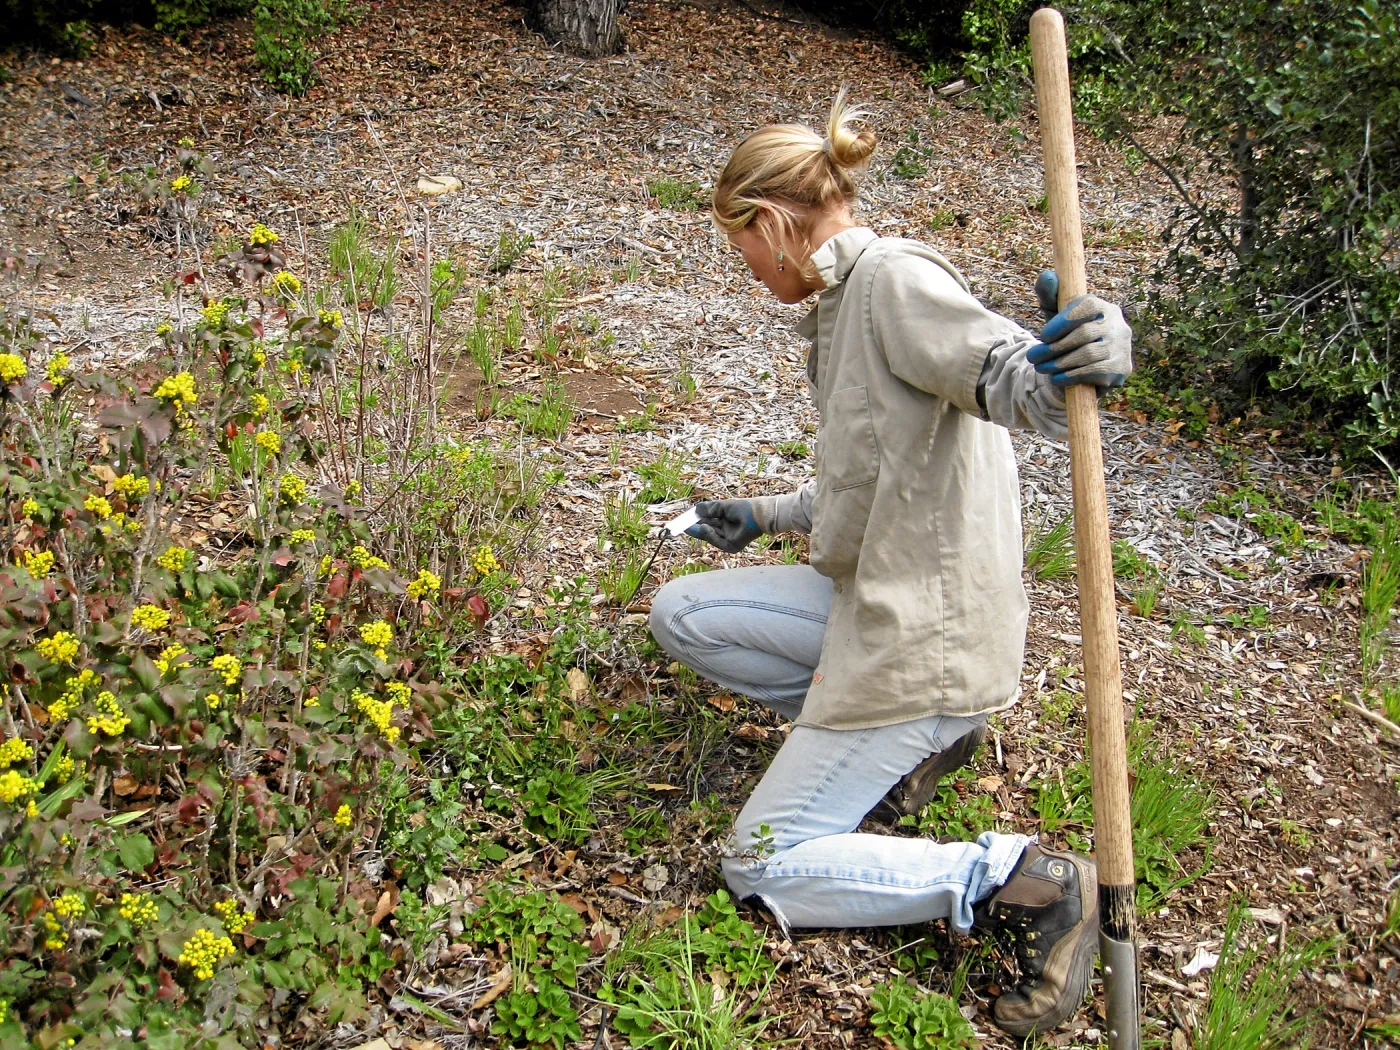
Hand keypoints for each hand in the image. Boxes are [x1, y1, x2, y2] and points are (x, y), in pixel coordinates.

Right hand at [686, 499, 763, 552]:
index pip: (707, 522)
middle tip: (681, 526)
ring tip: (690, 526)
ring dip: (700, 532)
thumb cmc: (743, 508)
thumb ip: (709, 509)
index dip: (695, 522)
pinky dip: (710, 536)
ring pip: (710, 537)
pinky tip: (704, 528)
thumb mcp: (722, 507)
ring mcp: (728, 540)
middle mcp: (725, 531)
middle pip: (706, 532)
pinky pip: (717, 542)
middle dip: (694, 529)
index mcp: (723, 521)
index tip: (684, 519)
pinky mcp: (732, 547)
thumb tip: (695, 508)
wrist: (757, 514)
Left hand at [1028, 270, 1132, 388]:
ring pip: (1088, 354)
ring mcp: (1123, 348)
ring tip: (1041, 368)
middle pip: (1085, 334)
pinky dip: (1071, 375)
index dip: (1063, 321)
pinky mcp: (1122, 370)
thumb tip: (1047, 276)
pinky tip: (1056, 378)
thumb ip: (1050, 296)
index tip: (1043, 336)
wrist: (1082, 371)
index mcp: (1104, 307)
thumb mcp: (1055, 315)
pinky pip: (1095, 372)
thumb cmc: (1067, 337)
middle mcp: (1119, 326)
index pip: (1088, 306)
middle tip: (1033, 357)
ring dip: (1059, 363)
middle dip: (1054, 347)